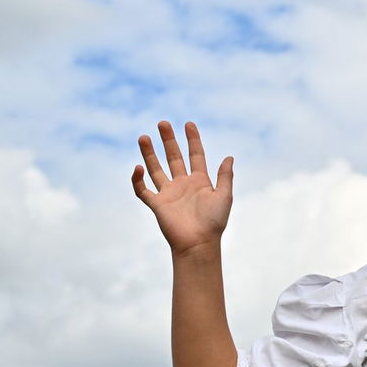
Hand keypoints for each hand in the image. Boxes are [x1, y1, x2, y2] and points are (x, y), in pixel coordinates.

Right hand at [132, 121, 233, 255]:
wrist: (199, 243)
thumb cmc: (214, 222)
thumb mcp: (224, 196)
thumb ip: (225, 176)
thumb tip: (229, 156)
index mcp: (200, 181)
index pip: (195, 155)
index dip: (192, 139)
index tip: (188, 124)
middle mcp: (183, 184)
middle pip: (174, 157)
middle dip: (168, 140)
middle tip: (162, 123)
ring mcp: (169, 193)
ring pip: (156, 169)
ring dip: (149, 154)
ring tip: (143, 137)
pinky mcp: (156, 204)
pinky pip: (142, 190)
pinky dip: (137, 180)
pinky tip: (137, 168)